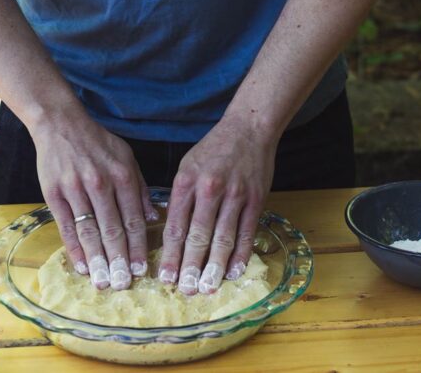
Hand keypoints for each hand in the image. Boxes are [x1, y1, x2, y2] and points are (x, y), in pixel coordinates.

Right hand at [32, 113, 157, 290]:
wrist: (60, 125)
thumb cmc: (97, 142)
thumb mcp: (126, 157)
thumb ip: (140, 188)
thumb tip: (154, 217)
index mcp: (122, 175)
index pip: (133, 218)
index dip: (138, 246)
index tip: (142, 269)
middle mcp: (100, 183)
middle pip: (112, 229)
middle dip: (119, 260)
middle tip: (123, 284)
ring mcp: (75, 189)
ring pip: (89, 231)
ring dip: (97, 260)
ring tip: (102, 282)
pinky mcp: (54, 194)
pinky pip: (66, 226)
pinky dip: (74, 248)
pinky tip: (81, 265)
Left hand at [159, 115, 277, 294]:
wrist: (248, 129)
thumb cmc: (213, 150)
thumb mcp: (187, 167)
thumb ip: (179, 198)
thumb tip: (169, 233)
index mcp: (186, 181)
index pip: (175, 226)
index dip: (170, 255)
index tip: (165, 277)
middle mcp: (209, 189)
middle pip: (198, 236)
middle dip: (190, 267)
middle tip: (186, 290)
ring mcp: (235, 195)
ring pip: (223, 238)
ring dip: (215, 267)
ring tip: (208, 288)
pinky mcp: (256, 199)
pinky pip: (246, 232)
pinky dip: (240, 255)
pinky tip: (233, 272)